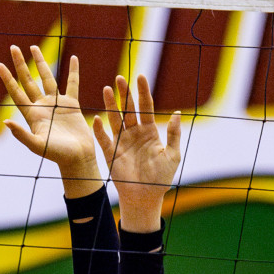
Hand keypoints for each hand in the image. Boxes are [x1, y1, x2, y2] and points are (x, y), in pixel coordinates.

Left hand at [0, 47, 99, 194]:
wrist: (78, 158)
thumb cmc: (57, 155)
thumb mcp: (37, 145)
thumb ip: (21, 134)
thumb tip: (5, 122)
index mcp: (32, 115)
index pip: (16, 92)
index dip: (7, 78)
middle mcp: (42, 106)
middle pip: (28, 80)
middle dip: (20, 64)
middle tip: (13, 48)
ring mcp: (56, 104)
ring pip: (47, 78)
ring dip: (41, 62)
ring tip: (34, 47)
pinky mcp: (71, 105)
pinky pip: (72, 84)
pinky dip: (73, 71)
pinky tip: (73, 58)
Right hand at [93, 74, 180, 232]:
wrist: (146, 198)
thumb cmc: (161, 179)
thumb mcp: (173, 155)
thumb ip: (174, 134)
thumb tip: (176, 113)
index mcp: (150, 132)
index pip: (146, 107)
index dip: (143, 92)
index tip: (140, 76)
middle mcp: (135, 134)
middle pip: (129, 109)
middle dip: (125, 94)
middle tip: (120, 78)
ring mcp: (122, 142)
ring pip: (115, 119)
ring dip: (111, 105)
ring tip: (107, 89)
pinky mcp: (112, 154)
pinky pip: (104, 139)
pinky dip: (100, 130)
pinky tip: (96, 119)